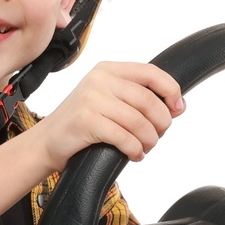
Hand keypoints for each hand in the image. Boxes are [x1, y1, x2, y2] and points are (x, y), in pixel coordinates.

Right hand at [32, 61, 183, 171]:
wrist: (46, 142)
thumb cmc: (81, 125)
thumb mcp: (106, 100)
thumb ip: (135, 98)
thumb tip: (176, 105)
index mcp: (107, 69)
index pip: (151, 73)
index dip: (171, 90)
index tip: (178, 109)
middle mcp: (100, 80)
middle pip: (148, 100)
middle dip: (161, 123)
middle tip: (157, 137)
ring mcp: (91, 99)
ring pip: (139, 121)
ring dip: (149, 140)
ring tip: (144, 148)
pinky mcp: (86, 121)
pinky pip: (125, 137)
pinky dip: (135, 150)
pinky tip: (134, 155)